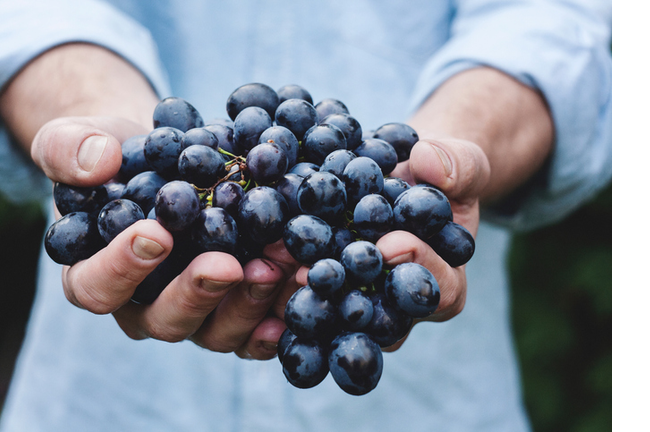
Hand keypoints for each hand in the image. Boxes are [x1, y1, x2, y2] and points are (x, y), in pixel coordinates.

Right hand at [32, 115, 290, 358]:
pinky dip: (282, 315)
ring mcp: (195, 313)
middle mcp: (144, 306)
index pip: (97, 287)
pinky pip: (257, 329)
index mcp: (95, 275)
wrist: (165, 160)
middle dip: (198, 293)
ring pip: (217, 331)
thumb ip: (69, 149)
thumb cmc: (113, 155)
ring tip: (278, 267)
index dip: (122, 268)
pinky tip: (304, 290)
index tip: (156, 233)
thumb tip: (97, 161)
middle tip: (227, 265)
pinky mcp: (235, 309)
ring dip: (249, 304)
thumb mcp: (76, 140)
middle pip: (164, 320)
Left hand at [271, 136, 489, 352]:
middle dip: (349, 292)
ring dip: (305, 293)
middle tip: (317, 271)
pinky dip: (281, 279)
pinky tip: (257, 261)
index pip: (438, 291)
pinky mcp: (326, 290)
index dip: (418, 268)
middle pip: (379, 316)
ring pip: (336, 313)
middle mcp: (398, 308)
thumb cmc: (439, 176)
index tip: (392, 242)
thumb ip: (458, 166)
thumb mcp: (461, 163)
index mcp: (443, 285)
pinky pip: (306, 294)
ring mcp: (359, 303)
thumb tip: (430, 163)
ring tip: (278, 266)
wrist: (404, 177)